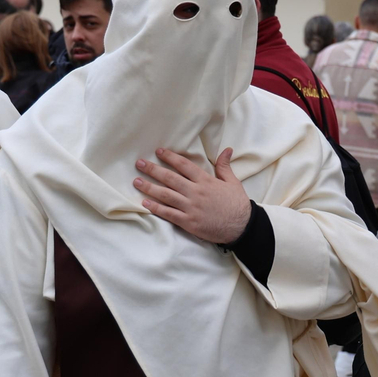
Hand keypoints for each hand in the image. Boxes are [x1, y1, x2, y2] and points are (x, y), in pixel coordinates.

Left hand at [134, 148, 250, 245]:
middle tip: (139, 163)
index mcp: (206, 181)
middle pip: (170, 178)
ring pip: (166, 195)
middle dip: (153, 170)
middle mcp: (196, 192)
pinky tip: (144, 203)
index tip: (159, 151)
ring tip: (136, 181)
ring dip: (149, 187)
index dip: (170, 157)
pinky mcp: (188, 222)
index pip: (184, 166)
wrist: (241, 227)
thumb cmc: (237, 204)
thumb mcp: (233, 182)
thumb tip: (227, 150)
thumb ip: (224, 166)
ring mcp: (191, 208)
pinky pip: (168, 213)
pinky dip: (155, 208)